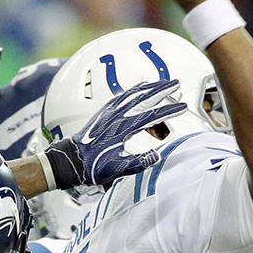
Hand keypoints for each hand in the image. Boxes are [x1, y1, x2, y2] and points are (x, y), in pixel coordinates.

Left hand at [43, 79, 184, 189]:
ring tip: (162, 82)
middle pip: (143, 98)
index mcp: (123, 129)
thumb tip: (156, 156)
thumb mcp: (118, 169)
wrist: (71, 160)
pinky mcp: (104, 113)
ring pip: (132, 94)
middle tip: (176, 83)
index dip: (168, 110)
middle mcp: (116, 116)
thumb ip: (138, 163)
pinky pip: (121, 96)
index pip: (150, 115)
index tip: (181, 107)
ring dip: (149, 87)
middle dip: (161, 90)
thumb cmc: (93, 166)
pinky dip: (133, 90)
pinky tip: (139, 88)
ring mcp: (109, 112)